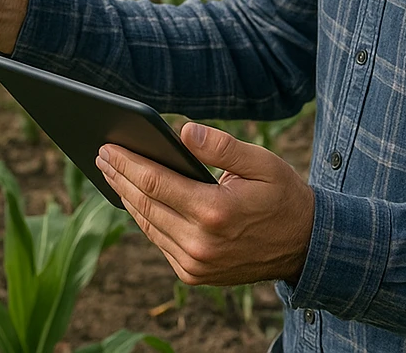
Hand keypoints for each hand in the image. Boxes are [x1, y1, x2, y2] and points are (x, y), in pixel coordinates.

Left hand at [96, 122, 314, 286]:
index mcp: (215, 212)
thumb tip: (184, 131)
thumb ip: (222, 146)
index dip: (128, 163)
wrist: (304, 245)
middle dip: (120, 177)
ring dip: (126, 198)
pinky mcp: (194, 275)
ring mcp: (196, 264)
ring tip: (111, 173)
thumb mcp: (261, 162)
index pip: (157, 183)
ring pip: (148, 225)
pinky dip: (144, 218)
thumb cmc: (282, 195)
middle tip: (101, 155)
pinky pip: (160, 241)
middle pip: (145, 204)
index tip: (108, 146)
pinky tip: (134, 199)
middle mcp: (200, 244)